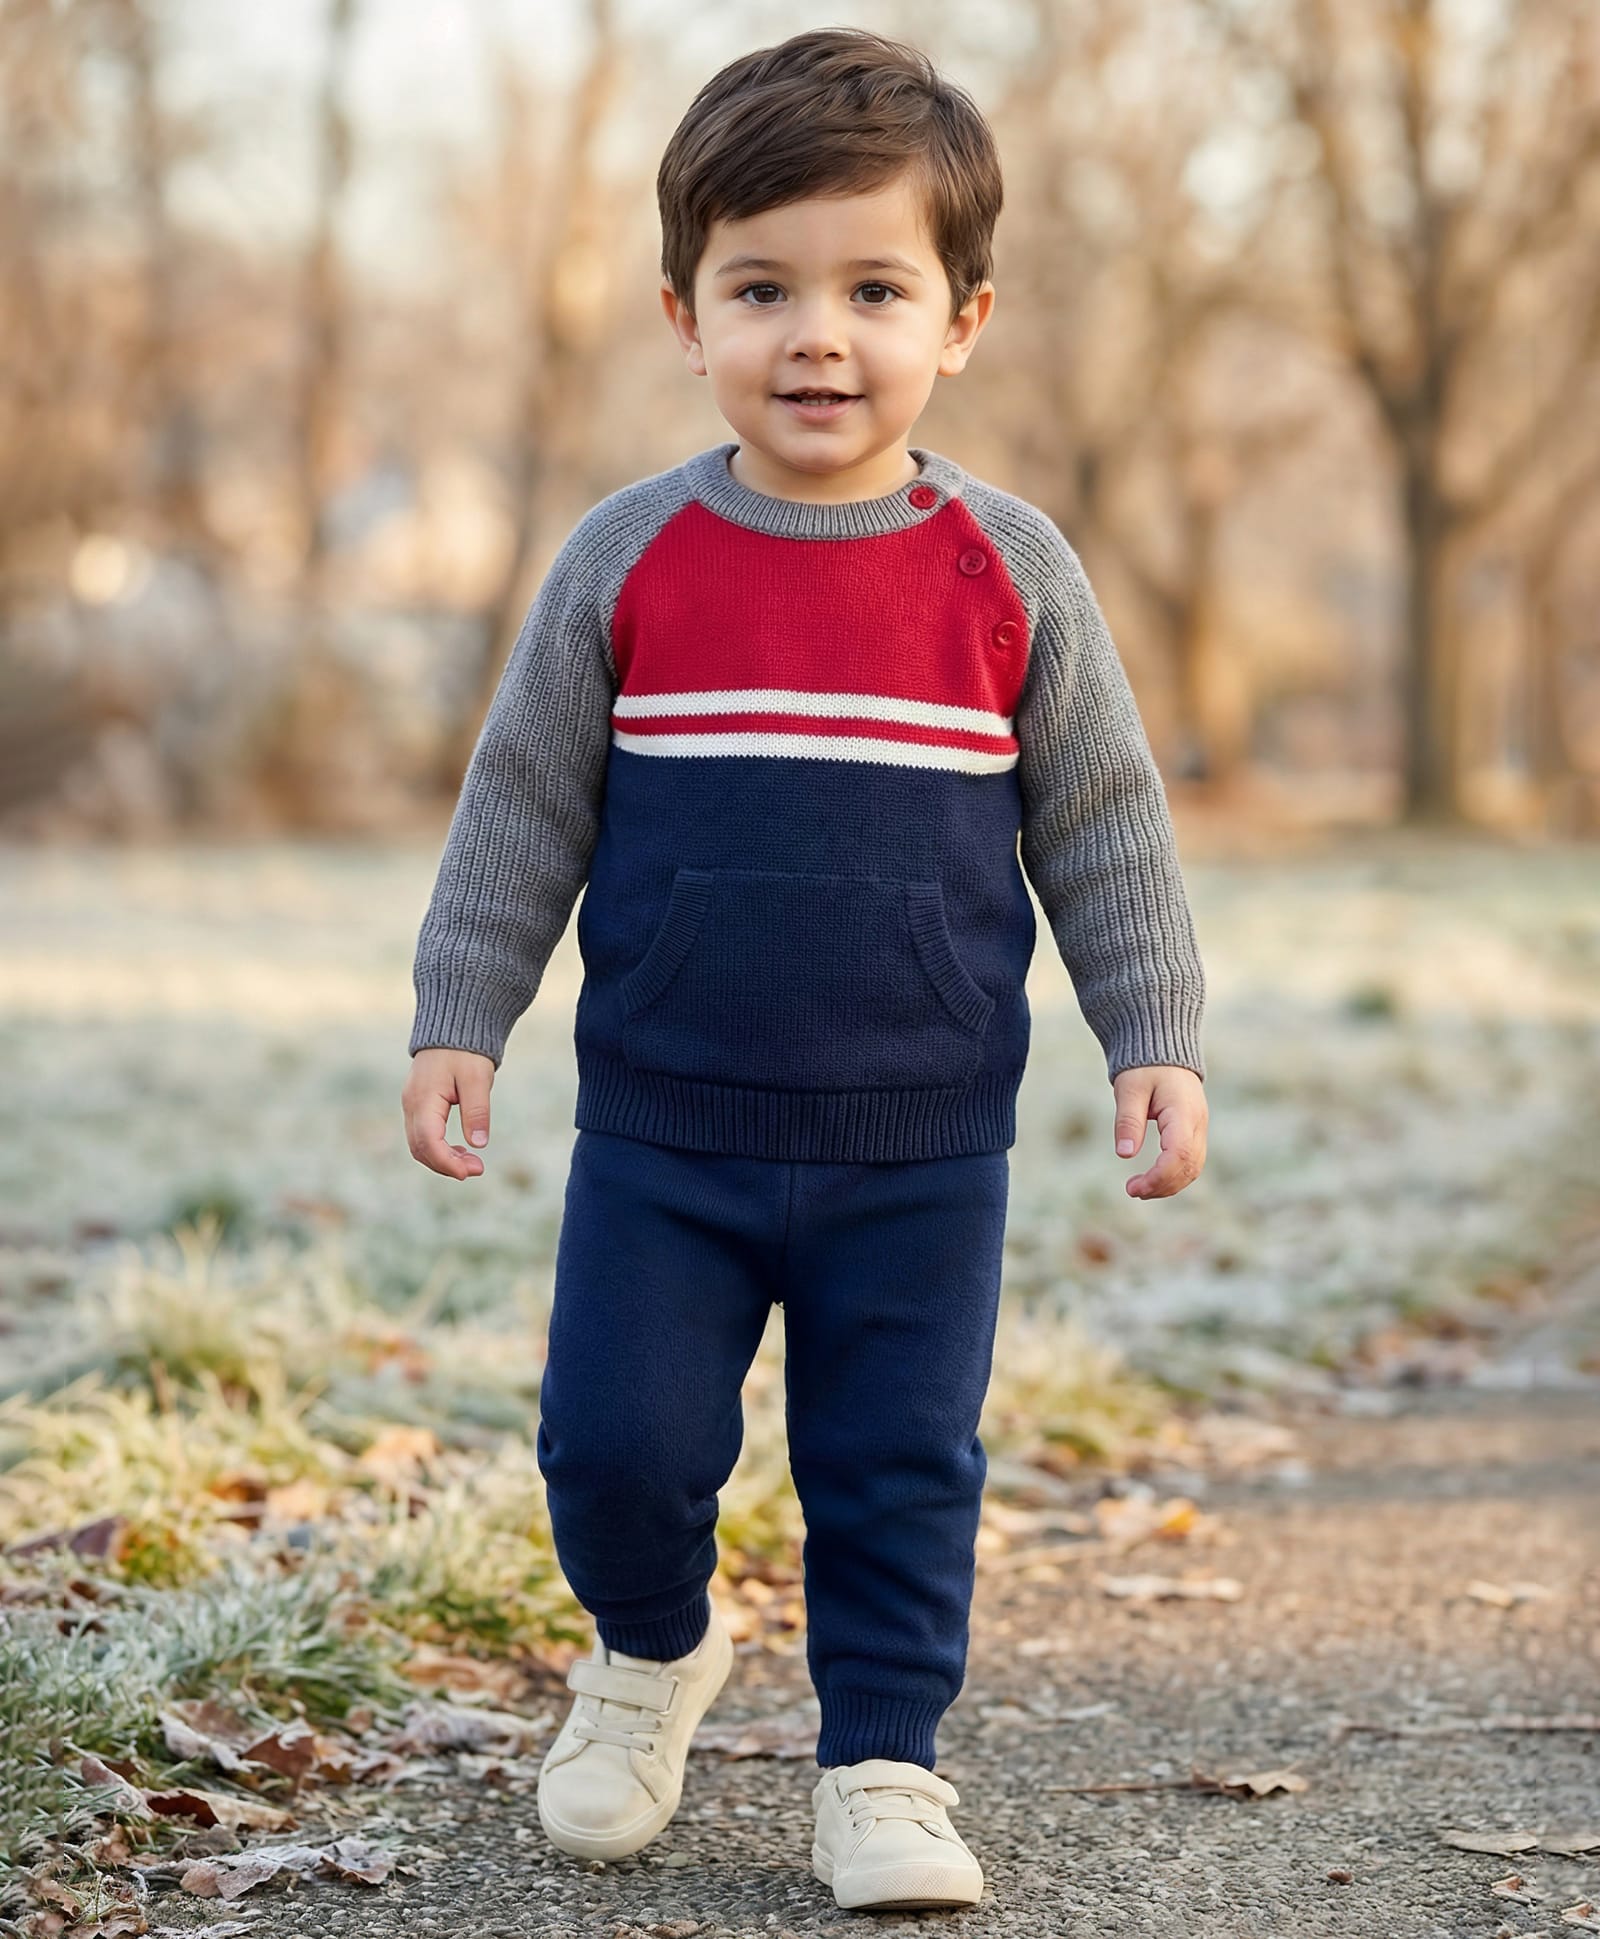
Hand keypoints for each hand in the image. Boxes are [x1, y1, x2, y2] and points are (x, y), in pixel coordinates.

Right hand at [403, 1046, 496, 1179]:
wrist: (453, 1026)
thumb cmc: (466, 1050)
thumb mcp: (477, 1079)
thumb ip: (477, 1111)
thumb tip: (478, 1144)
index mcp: (423, 1098)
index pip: (428, 1141)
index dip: (447, 1162)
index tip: (471, 1172)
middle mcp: (411, 1105)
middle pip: (420, 1148)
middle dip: (446, 1165)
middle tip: (478, 1169)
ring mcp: (412, 1105)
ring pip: (419, 1145)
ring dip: (443, 1159)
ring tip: (473, 1163)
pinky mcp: (418, 1105)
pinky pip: (423, 1135)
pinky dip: (440, 1148)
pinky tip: (461, 1150)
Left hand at [1112, 1064, 1206, 1199]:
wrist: (1163, 1051)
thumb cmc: (1145, 1067)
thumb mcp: (1130, 1089)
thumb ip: (1128, 1121)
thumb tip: (1125, 1154)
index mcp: (1183, 1112)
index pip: (1178, 1155)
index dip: (1158, 1177)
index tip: (1133, 1188)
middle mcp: (1198, 1123)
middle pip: (1189, 1167)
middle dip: (1162, 1185)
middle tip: (1132, 1190)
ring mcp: (1200, 1128)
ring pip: (1194, 1167)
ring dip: (1169, 1184)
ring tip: (1140, 1189)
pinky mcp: (1195, 1131)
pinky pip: (1192, 1161)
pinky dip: (1175, 1175)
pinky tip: (1153, 1179)